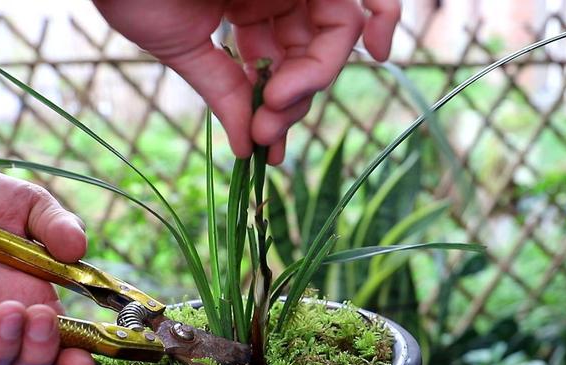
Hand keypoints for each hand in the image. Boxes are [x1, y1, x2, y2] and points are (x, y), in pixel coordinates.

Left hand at [0, 168, 93, 364]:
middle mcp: (3, 318)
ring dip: (4, 349)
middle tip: (40, 317)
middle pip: (27, 364)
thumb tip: (78, 249)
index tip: (86, 359)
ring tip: (10, 311)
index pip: (60, 341)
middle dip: (41, 352)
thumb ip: (57, 224)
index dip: (74, 358)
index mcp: (34, 296)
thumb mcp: (27, 204)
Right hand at [93, 0, 399, 164]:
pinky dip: (381, 14)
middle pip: (314, 53)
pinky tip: (380, 49)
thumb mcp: (183, 48)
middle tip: (267, 130)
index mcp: (246, 8)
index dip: (280, 106)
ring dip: (319, 74)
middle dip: (296, 99)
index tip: (265, 147)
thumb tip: (246, 150)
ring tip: (281, 101)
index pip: (283, 63)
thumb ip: (223, 91)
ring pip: (338, 29)